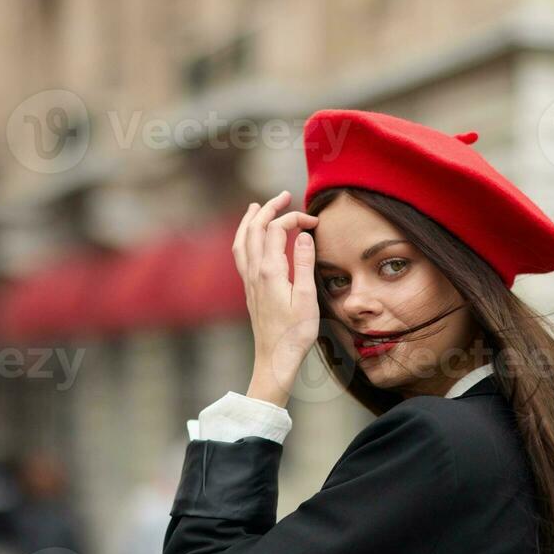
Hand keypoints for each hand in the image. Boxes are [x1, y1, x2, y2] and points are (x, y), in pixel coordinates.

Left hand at [232, 190, 319, 408]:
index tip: (314, 222)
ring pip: (242, 241)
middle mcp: (254, 272)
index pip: (277, 230)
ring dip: (250, 220)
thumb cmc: (295, 333)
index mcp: (269, 271)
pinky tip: (249, 238)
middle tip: (284, 196)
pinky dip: (243, 238)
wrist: (274, 358)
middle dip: (269, 208)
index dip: (295, 219)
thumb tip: (303, 235)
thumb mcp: (307, 298)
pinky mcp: (249, 289)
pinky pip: (240, 255)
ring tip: (257, 206)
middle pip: (255, 229)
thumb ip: (303, 263)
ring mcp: (248, 281)